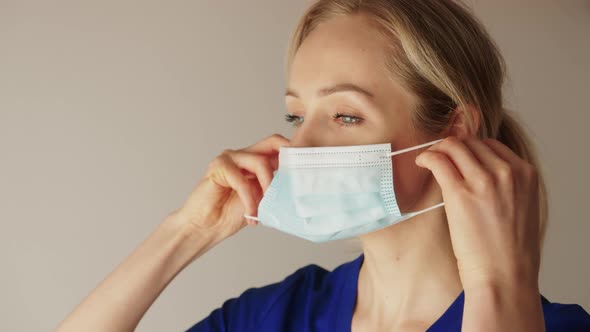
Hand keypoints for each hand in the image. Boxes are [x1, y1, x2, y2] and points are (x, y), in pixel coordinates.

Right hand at [170, 134, 288, 241]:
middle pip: (272, 142)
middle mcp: (242, 155)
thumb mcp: (261, 199)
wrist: (205, 227)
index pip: (278, 146)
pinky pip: (242, 180)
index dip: (293, 152)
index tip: (307, 166)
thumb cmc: (229, 215)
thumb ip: (274, 187)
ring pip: (260, 162)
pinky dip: (249, 198)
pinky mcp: (219, 167)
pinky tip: (250, 212)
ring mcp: (230, 158)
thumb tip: (298, 185)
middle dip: (286, 160)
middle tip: (293, 180)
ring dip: (267, 187)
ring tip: (263, 208)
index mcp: (254, 160)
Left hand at [415, 136, 540, 290]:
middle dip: (452, 147)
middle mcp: (507, 172)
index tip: (458, 159)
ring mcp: (484, 180)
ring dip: (437, 150)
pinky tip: (421, 163)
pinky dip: (427, 157)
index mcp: (526, 174)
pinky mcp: (460, 192)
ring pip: (453, 145)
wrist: (505, 276)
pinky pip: (439, 160)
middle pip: (471, 143)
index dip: (471, 150)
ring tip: (428, 161)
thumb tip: (482, 175)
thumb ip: (508, 187)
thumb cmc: (511, 251)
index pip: (491, 145)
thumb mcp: (522, 209)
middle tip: (439, 158)